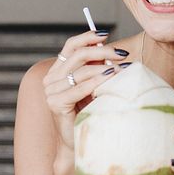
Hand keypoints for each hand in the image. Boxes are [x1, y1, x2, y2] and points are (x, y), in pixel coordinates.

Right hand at [42, 30, 126, 161]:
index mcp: (57, 71)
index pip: (70, 46)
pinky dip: (97, 81)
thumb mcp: (93, 86)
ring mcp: (50, 92)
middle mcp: (50, 79)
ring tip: (123, 68)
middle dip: (102, 51)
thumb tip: (112, 51)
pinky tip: (111, 78)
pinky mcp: (55, 104)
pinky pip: (79, 88)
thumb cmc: (89, 112)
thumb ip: (96, 68)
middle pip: (77, 55)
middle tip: (122, 53)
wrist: (79, 141)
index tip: (105, 34)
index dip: (87, 37)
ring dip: (104, 67)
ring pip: (80, 71)